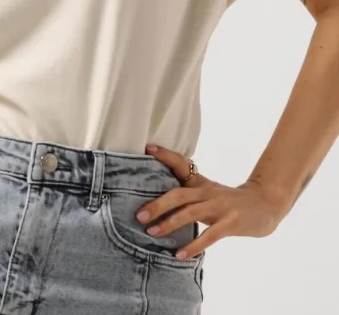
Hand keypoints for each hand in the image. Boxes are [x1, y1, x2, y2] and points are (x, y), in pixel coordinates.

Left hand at [138, 144, 286, 259]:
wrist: (264, 205)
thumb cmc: (229, 202)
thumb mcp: (208, 192)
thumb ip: (187, 193)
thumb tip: (157, 199)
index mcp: (200, 183)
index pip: (181, 164)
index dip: (165, 155)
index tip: (148, 148)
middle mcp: (207, 192)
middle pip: (179, 194)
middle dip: (157, 204)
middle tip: (139, 215)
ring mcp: (219, 207)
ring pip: (190, 213)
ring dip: (169, 223)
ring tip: (151, 233)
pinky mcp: (231, 223)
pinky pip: (209, 236)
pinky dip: (193, 246)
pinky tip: (179, 255)